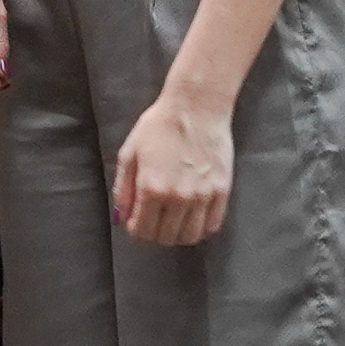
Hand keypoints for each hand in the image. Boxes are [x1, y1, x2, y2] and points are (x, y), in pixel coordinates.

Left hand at [115, 93, 234, 243]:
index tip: (137, 221)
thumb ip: (123, 188)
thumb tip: (122, 217)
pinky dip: (201, 228)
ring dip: (178, 234)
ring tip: (174, 220)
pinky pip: (212, 225)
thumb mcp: (129, 153)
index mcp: (151, 189)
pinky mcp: (222, 191)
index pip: (142, 230)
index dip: (136, 229)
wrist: (196, 108)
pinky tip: (194, 217)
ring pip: (190, 236)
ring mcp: (202, 197)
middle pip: (166, 237)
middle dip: (155, 232)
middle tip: (155, 218)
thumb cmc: (159, 126)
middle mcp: (177, 198)